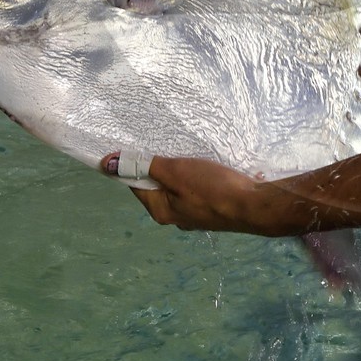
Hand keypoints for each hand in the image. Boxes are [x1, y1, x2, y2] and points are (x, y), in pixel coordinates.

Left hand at [102, 152, 298, 235]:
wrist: (254, 205)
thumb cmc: (211, 188)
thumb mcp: (175, 171)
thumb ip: (144, 166)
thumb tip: (107, 163)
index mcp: (160, 210)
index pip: (135, 185)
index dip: (132, 164)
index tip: (135, 143)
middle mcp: (174, 217)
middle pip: (157, 187)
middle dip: (159, 166)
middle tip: (165, 143)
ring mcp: (195, 216)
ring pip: (179, 188)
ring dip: (180, 171)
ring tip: (188, 153)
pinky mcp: (213, 210)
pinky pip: (196, 190)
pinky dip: (197, 177)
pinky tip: (207, 167)